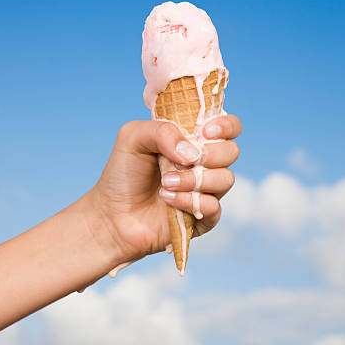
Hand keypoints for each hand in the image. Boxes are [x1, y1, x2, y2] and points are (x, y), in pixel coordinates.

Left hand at [89, 116, 241, 270]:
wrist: (112, 214)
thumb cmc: (124, 173)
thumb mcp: (133, 137)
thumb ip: (163, 131)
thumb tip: (192, 152)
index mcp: (194, 139)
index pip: (229, 127)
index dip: (225, 126)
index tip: (205, 132)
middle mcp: (205, 163)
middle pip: (232, 151)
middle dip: (209, 154)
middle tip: (179, 161)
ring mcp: (206, 191)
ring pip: (226, 179)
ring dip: (194, 180)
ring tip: (165, 183)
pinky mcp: (204, 217)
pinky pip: (214, 207)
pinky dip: (190, 201)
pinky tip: (167, 199)